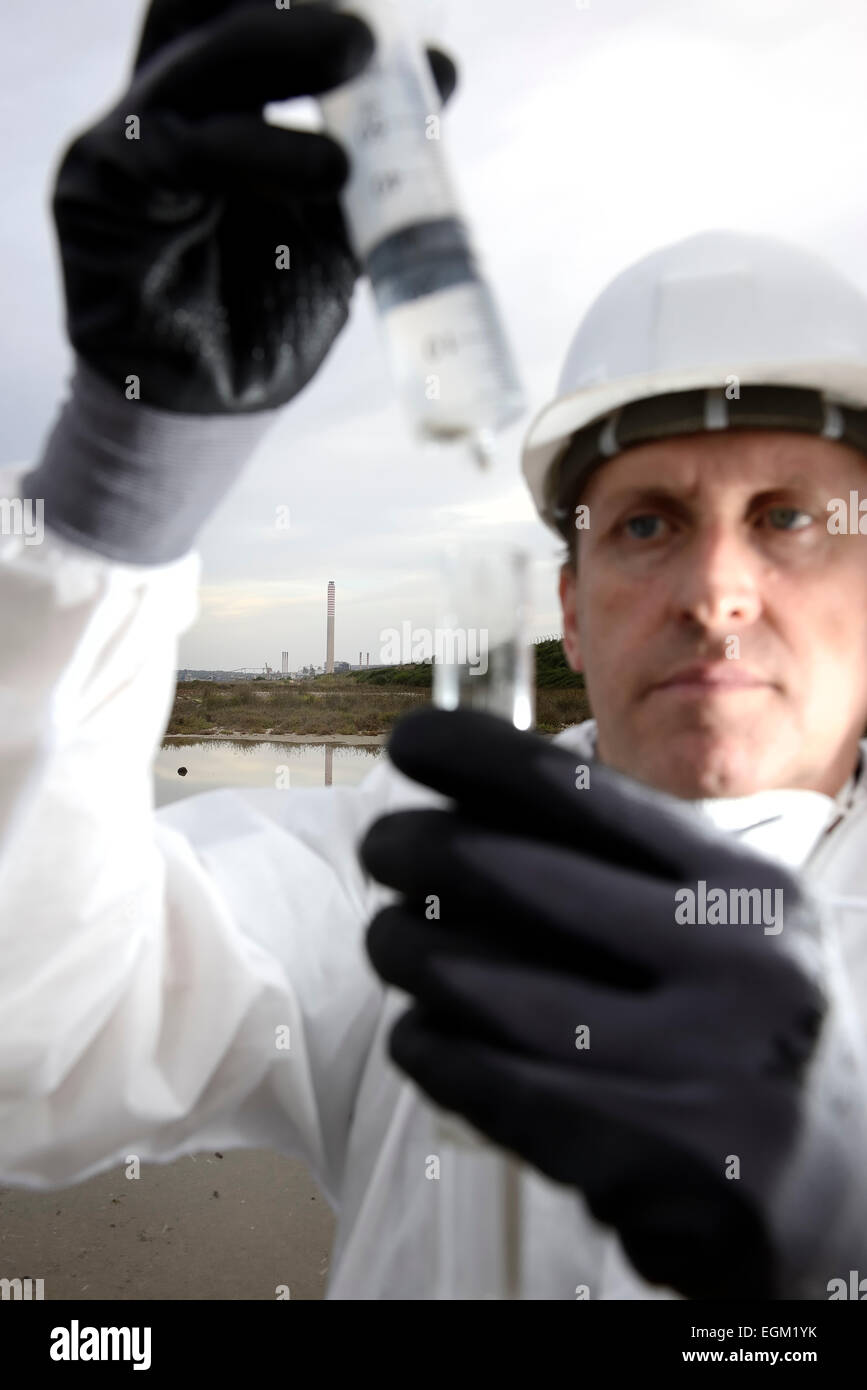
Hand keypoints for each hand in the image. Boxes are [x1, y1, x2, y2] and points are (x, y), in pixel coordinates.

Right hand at [53, 0, 457, 412]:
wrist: (213, 410)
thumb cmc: (266, 316)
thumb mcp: (336, 224)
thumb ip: (375, 154)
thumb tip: (439, 72)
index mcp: (215, 106)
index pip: (242, 15)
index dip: (301, 2)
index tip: (382, 17)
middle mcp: (162, 111)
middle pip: (209, 16)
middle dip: (287, 9)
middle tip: (368, 25)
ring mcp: (122, 146)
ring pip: (194, 67)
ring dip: (279, 50)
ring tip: (358, 58)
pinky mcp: (96, 193)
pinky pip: (177, 151)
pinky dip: (258, 152)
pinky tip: (327, 168)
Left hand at [361, 708, 828, 1299]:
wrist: (844, 1192)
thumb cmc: (746, 1040)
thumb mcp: (729, 935)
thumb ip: (630, 879)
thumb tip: (472, 811)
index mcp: (746, 893)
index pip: (585, 795)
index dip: (476, 755)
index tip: (408, 740)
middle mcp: (740, 967)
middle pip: (517, 875)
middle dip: (417, 848)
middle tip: (380, 847)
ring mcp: (707, 1073)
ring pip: (489, 989)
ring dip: (411, 955)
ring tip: (391, 942)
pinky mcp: (661, 1167)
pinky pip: (498, 1090)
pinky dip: (434, 1051)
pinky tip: (420, 1037)